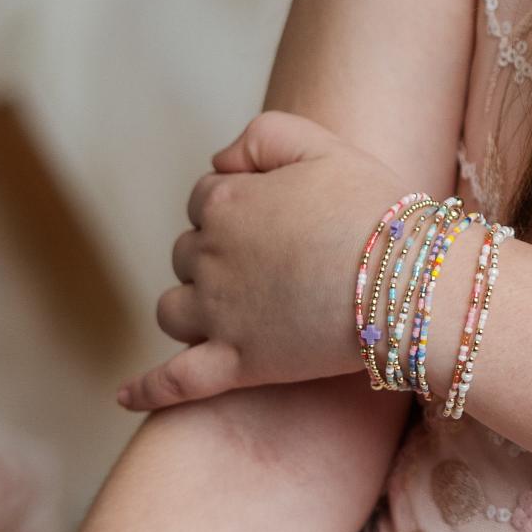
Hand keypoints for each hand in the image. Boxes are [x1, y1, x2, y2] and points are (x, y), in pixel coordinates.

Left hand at [121, 109, 397, 410]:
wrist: (408, 282)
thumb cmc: (374, 210)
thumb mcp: (321, 143)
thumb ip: (261, 136)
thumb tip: (219, 161)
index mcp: (225, 202)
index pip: (205, 197)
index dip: (239, 204)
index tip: (279, 220)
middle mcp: (209, 256)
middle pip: (187, 252)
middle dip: (217, 254)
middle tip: (272, 265)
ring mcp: (218, 314)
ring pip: (173, 310)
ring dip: (189, 306)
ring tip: (225, 312)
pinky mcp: (236, 365)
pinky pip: (175, 382)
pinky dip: (146, 389)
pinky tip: (123, 395)